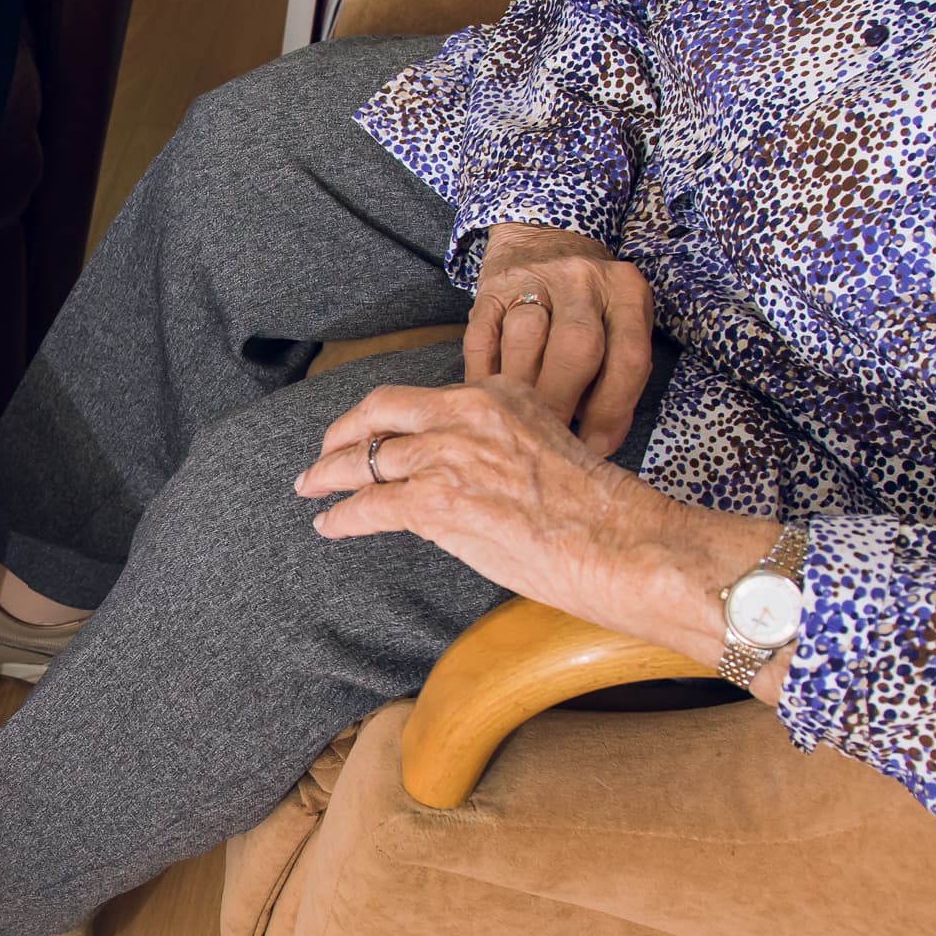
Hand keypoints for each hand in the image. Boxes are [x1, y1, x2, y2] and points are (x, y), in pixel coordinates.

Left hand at [294, 376, 775, 662]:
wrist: (623, 542)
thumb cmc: (600, 513)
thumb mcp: (548, 447)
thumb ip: (500, 447)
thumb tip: (463, 476)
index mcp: (498, 394)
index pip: (424, 397)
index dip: (389, 416)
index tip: (373, 429)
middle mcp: (468, 413)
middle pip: (381, 413)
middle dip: (343, 432)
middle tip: (324, 452)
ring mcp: (449, 456)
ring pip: (366, 458)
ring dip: (330, 475)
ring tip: (312, 487)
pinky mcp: (437, 503)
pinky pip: (369, 506)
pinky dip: (342, 516)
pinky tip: (329, 524)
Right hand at [464, 223, 653, 456]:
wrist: (544, 240)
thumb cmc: (589, 303)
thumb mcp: (618, 324)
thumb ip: (615, 377)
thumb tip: (594, 445)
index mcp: (625, 291)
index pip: (628, 358)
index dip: (612, 411)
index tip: (595, 448)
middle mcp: (582, 280)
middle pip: (576, 349)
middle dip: (564, 405)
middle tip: (552, 441)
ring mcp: (532, 280)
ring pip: (525, 342)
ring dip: (522, 394)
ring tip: (521, 425)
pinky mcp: (489, 292)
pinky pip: (482, 342)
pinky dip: (485, 379)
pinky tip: (493, 401)